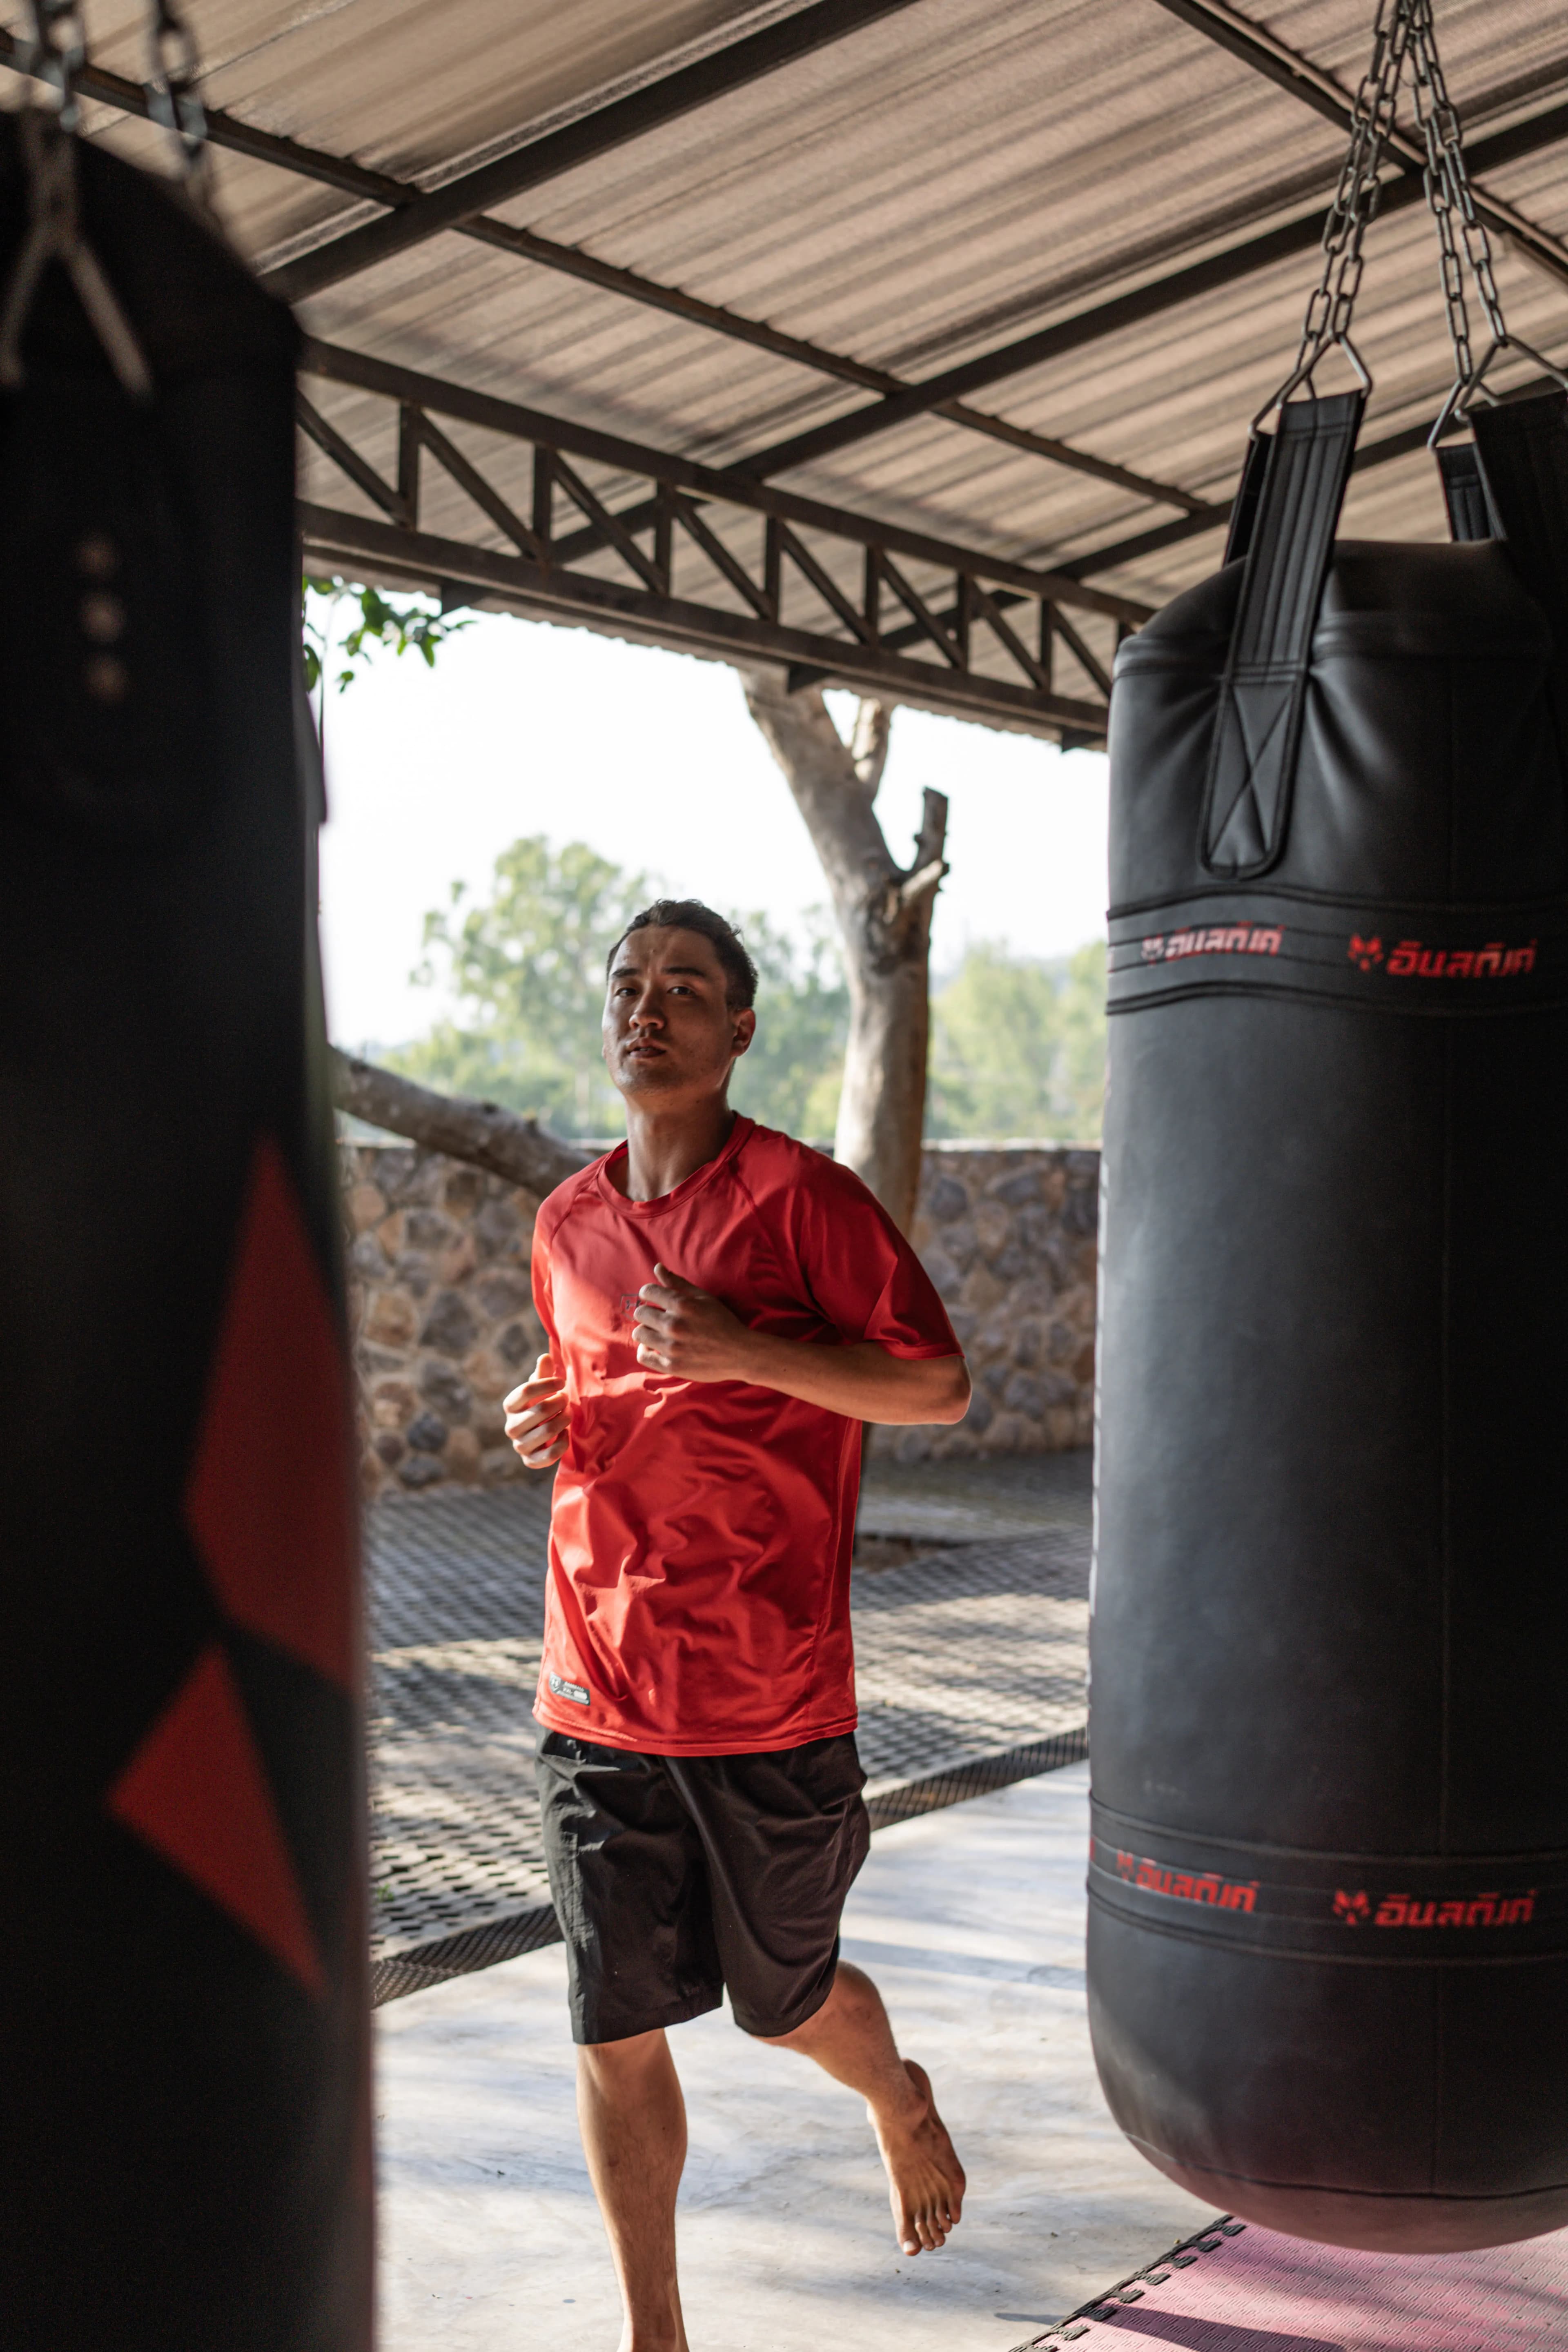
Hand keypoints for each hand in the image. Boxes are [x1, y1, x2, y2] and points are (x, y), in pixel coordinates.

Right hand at [503, 1354, 568, 1468]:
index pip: (525, 1390)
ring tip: (569, 1414)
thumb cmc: (541, 1405)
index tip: (562, 1381)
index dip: (547, 1384)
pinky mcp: (530, 1461)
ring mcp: (520, 1446)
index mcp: (510, 1406)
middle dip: (559, 1403)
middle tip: (567, 1399)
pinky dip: (562, 1443)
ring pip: (546, 1432)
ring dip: (563, 1421)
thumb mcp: (542, 1389)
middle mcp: (511, 1427)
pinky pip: (549, 1455)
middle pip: (539, 1411)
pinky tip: (566, 1434)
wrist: (542, 1434)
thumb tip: (545, 1357)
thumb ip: (543, 1374)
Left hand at [633, 1264, 757, 1381]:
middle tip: (657, 1317)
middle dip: (647, 1313)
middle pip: (640, 1313)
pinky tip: (653, 1347)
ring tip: (657, 1333)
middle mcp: (674, 1325)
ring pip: (639, 1334)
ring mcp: (672, 1347)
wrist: (739, 1353)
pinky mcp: (671, 1366)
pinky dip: (645, 1350)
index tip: (652, 1298)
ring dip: (646, 1331)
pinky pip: (643, 1356)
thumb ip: (678, 1283)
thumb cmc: (722, 1322)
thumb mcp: (703, 1297)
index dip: (647, 1293)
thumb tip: (657, 1267)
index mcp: (682, 1304)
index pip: (647, 1291)